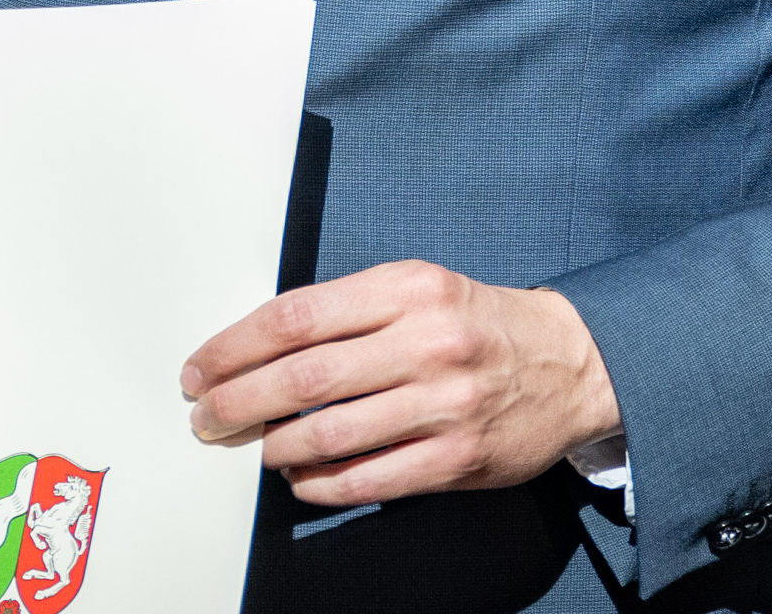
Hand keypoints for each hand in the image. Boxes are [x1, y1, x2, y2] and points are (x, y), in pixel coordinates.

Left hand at [179, 261, 619, 506]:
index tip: (200, 368)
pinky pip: (370, 479)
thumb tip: (255, 348)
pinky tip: (301, 477)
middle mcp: (426, 342)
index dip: (234, 346)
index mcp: (407, 288)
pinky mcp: (458, 457)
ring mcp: (444, 403)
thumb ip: (346, 309)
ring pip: (330, 433)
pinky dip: (322, 483)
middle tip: (205, 418)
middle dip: (237, 402)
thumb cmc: (474, 323)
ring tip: (253, 449)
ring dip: (274, 447)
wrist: (570, 362)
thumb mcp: (417, 287)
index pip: (296, 316)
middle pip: (303, 377)